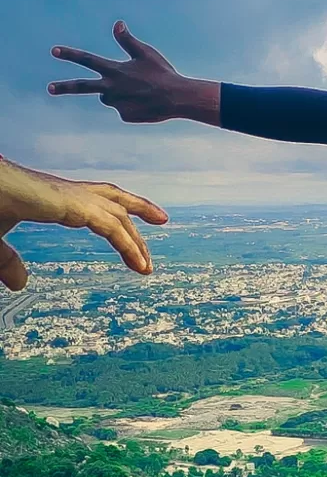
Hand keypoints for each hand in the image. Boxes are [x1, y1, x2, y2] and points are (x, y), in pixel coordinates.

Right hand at [0, 153, 167, 290]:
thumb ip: (8, 261)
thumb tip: (21, 285)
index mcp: (50, 195)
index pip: (91, 198)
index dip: (112, 209)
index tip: (128, 223)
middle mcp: (64, 191)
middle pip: (111, 199)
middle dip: (137, 212)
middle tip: (161, 222)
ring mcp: (68, 195)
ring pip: (117, 212)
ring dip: (137, 238)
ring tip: (149, 265)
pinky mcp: (68, 204)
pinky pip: (109, 225)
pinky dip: (127, 244)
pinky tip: (139, 264)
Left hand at [48, 22, 219, 124]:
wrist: (178, 99)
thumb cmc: (163, 73)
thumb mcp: (146, 54)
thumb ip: (127, 41)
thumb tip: (117, 23)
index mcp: (115, 70)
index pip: (88, 60)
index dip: (70, 54)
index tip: (54, 51)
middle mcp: (112, 87)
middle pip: (83, 87)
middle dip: (64, 87)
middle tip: (50, 89)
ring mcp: (118, 103)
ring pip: (109, 98)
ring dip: (117, 94)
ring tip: (139, 92)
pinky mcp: (126, 116)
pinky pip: (124, 110)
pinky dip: (132, 106)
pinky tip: (147, 104)